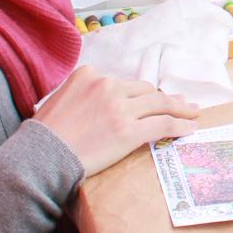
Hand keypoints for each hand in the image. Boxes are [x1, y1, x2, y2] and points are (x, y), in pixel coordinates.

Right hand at [34, 68, 199, 177]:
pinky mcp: (128, 130)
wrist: (39, 157)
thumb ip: (80, 94)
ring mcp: (119, 108)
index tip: (151, 97)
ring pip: (160, 104)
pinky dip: (180, 125)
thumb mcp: (58, 100)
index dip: (140, 93)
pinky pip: (163, 124)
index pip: (123, 83)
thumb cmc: (43, 136)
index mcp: (88, 75)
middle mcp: (106, 86)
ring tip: (193, 112)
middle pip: (145, 91)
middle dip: (164, 98)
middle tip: (180, 103)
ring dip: (180, 108)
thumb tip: (93, 103)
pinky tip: (190, 128)